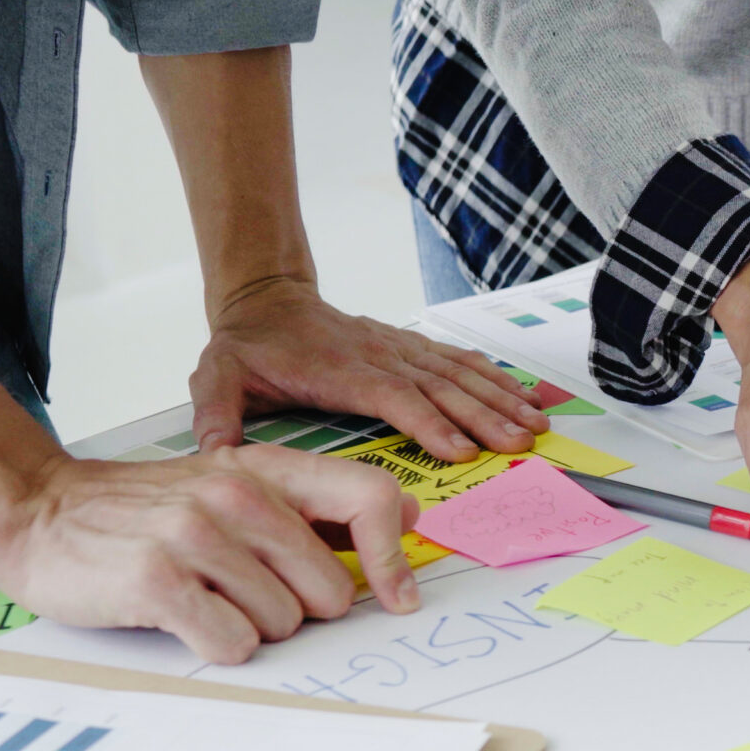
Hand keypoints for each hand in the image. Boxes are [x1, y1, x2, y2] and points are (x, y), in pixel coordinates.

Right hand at [0, 445, 420, 663]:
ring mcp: (195, 535)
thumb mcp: (234, 486)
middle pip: (331, 592)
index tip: (399, 599)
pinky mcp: (158, 581)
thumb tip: (406, 516)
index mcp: (267, 470)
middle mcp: (237, 495)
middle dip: (299, 609)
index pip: (370, 498)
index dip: (395, 560)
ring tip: (203, 596)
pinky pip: (233, 644)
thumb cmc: (146, 512)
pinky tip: (182, 617)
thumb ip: (315, 505)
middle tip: (244, 592)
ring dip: (250, 627)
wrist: (36, 511)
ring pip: (283, 624)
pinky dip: (215, 645)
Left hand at [191, 278, 547, 462]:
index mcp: (339, 369)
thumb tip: (213, 451)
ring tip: (535, 424)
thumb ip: (217, 412)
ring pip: (457, 372)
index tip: (461, 449)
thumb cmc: (247, 346)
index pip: (392, 395)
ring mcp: (397, 348)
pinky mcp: (408, 346)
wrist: (266, 299)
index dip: (428, 421)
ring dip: (499, 398)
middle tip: (520, 442)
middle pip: (440, 386)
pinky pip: (457, 359)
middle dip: (485, 415)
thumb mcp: (217, 375)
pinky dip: (492, 376)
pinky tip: (521, 393)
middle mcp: (377, 355)